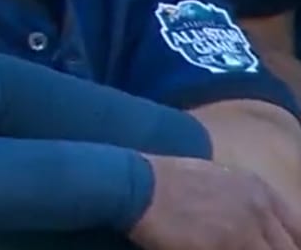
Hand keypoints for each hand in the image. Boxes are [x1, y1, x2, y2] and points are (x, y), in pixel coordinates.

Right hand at [129, 155, 300, 249]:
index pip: (297, 227)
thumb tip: (241, 224)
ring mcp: (246, 229)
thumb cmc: (161, 180)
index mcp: (257, 189)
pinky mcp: (228, 247)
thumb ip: (236, 199)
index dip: (291, 243)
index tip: (281, 247)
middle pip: (290, 247)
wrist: (135, 185)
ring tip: (225, 249)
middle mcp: (259, 207)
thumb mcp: (210, 178)